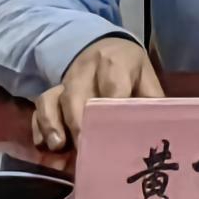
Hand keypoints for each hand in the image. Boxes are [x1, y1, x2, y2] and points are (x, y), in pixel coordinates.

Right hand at [28, 35, 159, 153]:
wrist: (104, 47)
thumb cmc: (130, 70)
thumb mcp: (146, 78)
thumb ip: (151, 101)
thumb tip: (158, 131)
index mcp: (116, 63)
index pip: (111, 87)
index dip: (109, 114)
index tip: (113, 137)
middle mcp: (86, 69)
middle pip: (76, 95)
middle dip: (79, 124)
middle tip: (85, 150)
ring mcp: (65, 80)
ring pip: (53, 99)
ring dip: (53, 124)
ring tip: (59, 147)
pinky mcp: (51, 90)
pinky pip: (40, 105)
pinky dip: (40, 125)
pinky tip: (45, 144)